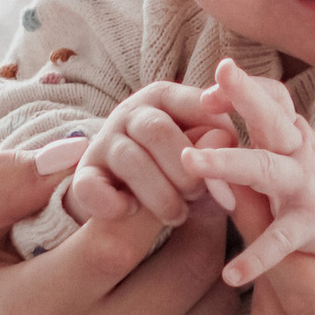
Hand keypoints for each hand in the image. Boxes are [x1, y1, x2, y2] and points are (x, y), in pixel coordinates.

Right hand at [0, 148, 239, 314]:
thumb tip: (76, 148)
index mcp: (34, 312)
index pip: (121, 236)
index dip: (156, 191)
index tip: (164, 167)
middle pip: (186, 269)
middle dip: (204, 215)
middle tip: (201, 187)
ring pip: (213, 307)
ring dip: (216, 259)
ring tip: (199, 229)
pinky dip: (205, 312)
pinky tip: (183, 290)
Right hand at [58, 77, 239, 228]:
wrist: (129, 193)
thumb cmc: (178, 167)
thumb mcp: (202, 150)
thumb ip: (217, 145)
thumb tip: (226, 141)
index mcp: (164, 98)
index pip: (192, 101)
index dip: (214, 125)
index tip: (231, 149)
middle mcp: (130, 113)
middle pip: (156, 130)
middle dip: (184, 169)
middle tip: (198, 195)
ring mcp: (104, 142)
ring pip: (130, 160)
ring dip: (160, 194)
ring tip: (177, 215)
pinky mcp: (84, 175)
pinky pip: (91, 187)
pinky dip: (115, 205)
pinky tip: (133, 212)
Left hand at [183, 61, 314, 287]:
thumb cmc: (308, 177)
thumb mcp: (284, 149)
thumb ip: (244, 142)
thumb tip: (198, 135)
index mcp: (290, 133)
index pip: (272, 97)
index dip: (243, 88)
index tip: (208, 95)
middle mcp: (298, 153)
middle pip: (274, 118)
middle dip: (246, 96)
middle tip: (215, 81)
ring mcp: (305, 188)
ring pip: (266, 169)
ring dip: (228, 161)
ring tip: (191, 162)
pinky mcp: (310, 226)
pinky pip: (281, 240)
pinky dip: (257, 257)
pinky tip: (231, 275)